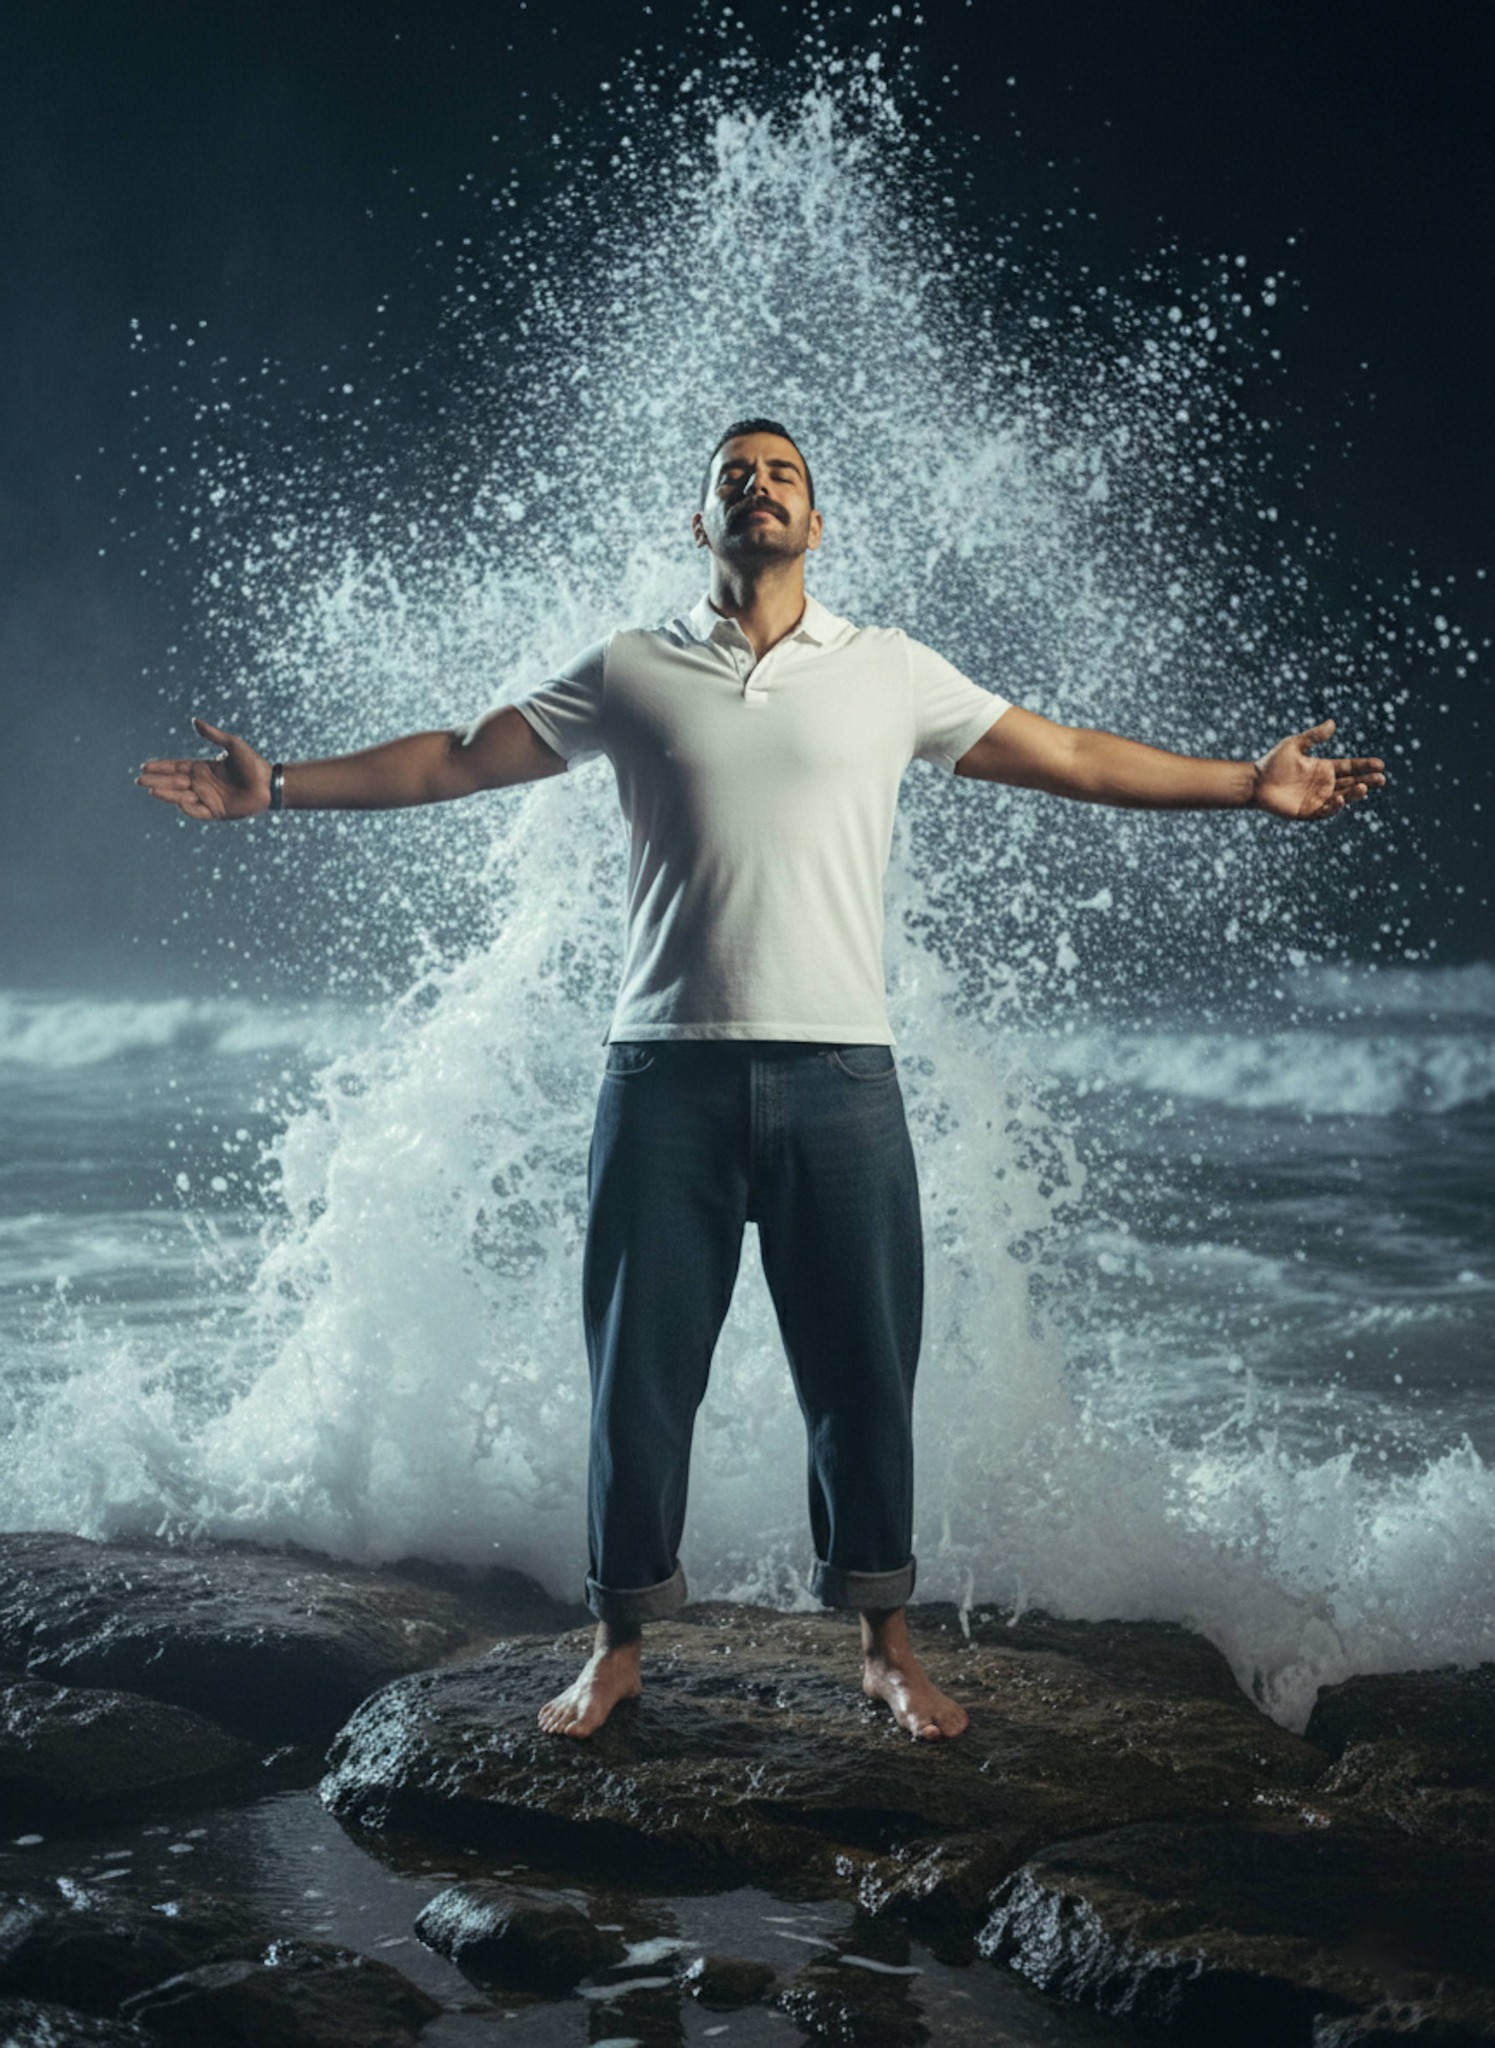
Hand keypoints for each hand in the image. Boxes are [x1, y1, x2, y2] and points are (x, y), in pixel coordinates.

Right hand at [136, 718, 272, 819]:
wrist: (269, 784)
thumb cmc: (253, 763)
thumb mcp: (232, 745)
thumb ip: (213, 735)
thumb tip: (195, 720)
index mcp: (203, 768)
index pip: (176, 768)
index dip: (160, 767)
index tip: (144, 766)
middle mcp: (202, 784)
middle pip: (174, 782)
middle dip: (156, 781)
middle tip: (139, 780)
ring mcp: (208, 798)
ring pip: (181, 796)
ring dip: (166, 793)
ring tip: (150, 789)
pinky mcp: (216, 811)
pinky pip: (197, 811)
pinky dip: (187, 807)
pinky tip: (178, 800)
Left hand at [1251, 719, 1385, 820]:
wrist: (1254, 782)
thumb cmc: (1272, 763)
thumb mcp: (1294, 745)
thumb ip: (1313, 736)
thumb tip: (1332, 723)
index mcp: (1324, 768)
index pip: (1350, 767)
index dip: (1364, 765)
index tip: (1380, 764)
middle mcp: (1324, 784)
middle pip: (1351, 783)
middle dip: (1367, 781)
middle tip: (1381, 779)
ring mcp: (1317, 799)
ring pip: (1342, 797)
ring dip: (1353, 794)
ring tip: (1363, 788)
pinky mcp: (1307, 812)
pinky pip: (1325, 811)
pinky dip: (1333, 806)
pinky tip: (1339, 798)